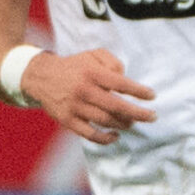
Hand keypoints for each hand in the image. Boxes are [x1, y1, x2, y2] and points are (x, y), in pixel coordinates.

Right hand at [22, 47, 155, 144]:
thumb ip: (112, 61)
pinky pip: (90, 135)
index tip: (152, 96)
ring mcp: (75, 108)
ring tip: (132, 122)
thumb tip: (125, 78)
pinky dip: (105, 139)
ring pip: (105, 121)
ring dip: (123, 124)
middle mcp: (84, 91)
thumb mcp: (92, 55)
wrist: (42, 77)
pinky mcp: (68, 121)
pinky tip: (116, 136)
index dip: (139, 91)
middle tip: (152, 116)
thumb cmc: (75, 67)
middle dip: (138, 113)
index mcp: (91, 73)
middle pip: (116, 106)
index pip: (120, 83)